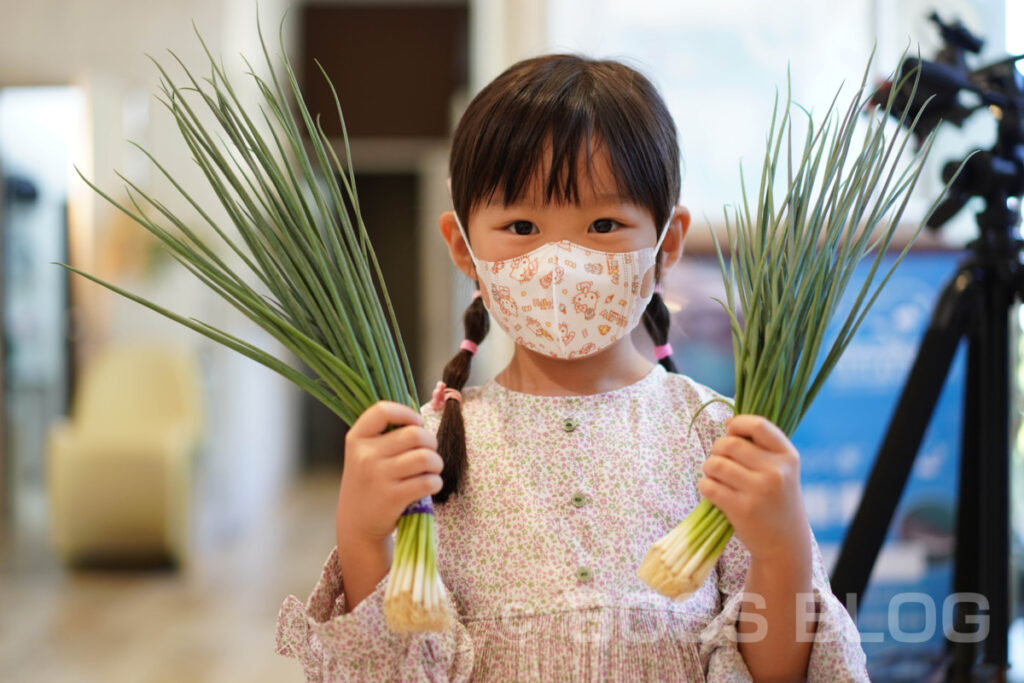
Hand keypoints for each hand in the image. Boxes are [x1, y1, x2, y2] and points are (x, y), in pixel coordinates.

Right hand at [336, 401, 443, 548]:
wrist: (357, 524)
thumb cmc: (368, 483)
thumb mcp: (363, 454)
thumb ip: (384, 435)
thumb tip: (419, 421)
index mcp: (357, 438)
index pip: (383, 410)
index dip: (407, 413)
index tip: (416, 423)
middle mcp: (365, 455)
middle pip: (415, 434)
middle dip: (431, 442)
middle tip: (428, 453)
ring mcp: (378, 476)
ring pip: (425, 457)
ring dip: (436, 463)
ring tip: (431, 469)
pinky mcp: (392, 497)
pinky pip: (428, 481)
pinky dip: (435, 482)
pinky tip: (429, 485)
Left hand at [697, 415, 810, 565]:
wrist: (785, 544)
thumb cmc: (777, 500)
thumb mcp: (783, 470)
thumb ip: (762, 448)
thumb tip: (728, 423)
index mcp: (788, 456)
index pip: (758, 425)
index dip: (737, 423)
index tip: (730, 431)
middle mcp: (776, 471)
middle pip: (729, 443)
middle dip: (717, 449)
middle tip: (721, 461)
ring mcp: (759, 490)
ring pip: (715, 463)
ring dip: (709, 468)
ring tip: (716, 477)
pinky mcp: (742, 509)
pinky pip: (708, 485)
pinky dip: (705, 486)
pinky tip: (715, 492)